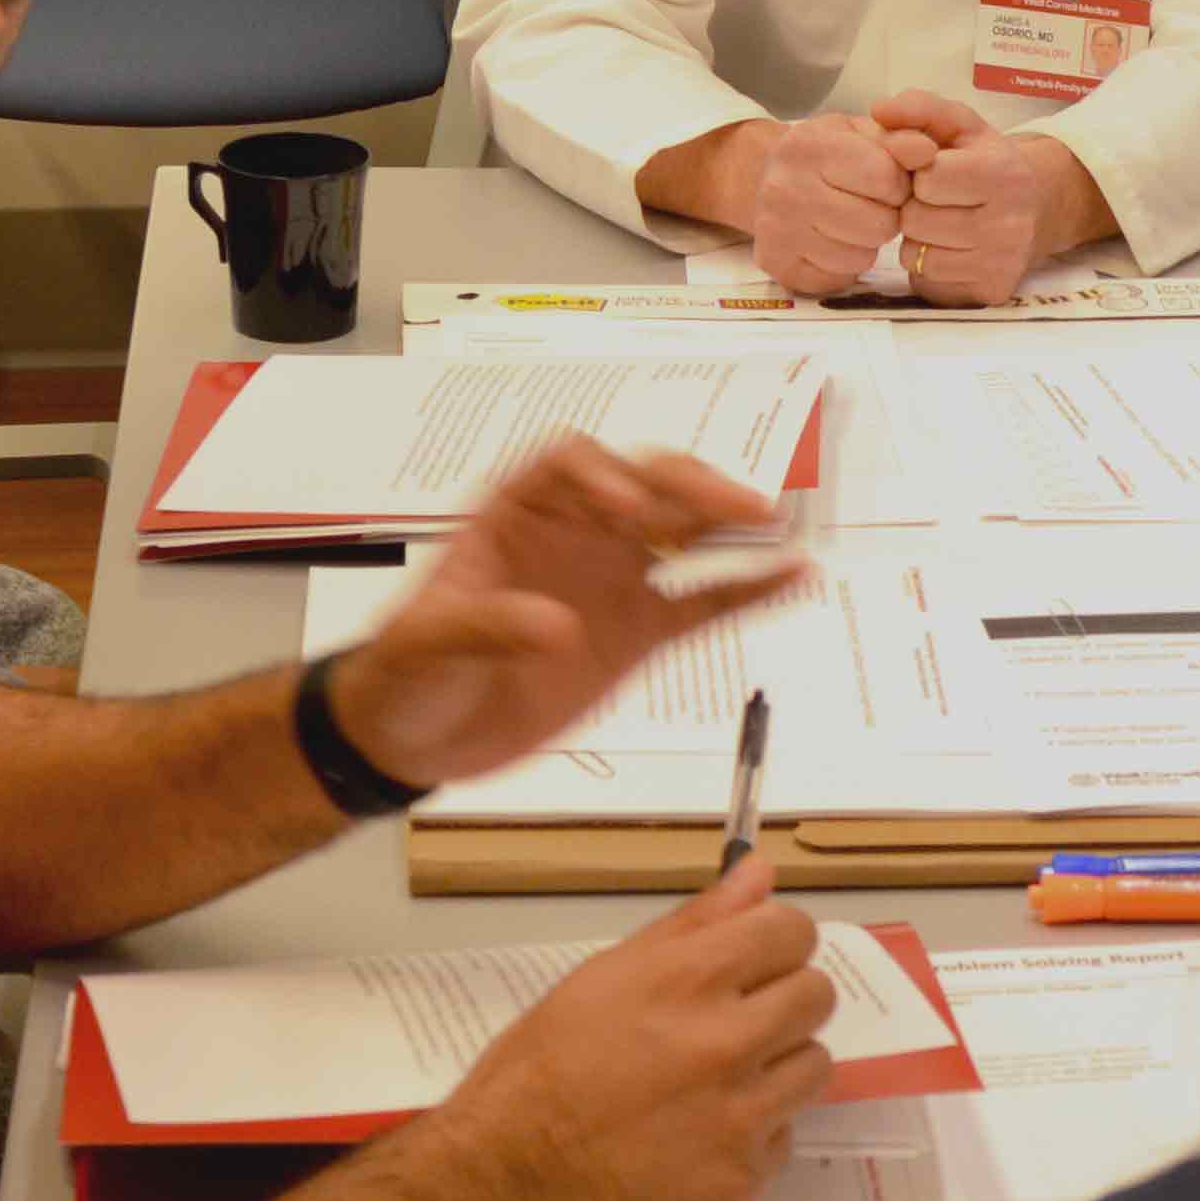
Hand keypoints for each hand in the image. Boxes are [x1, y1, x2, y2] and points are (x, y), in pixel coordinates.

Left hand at [321, 436, 804, 782]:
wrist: (415, 735)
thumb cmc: (406, 673)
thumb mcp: (426, 645)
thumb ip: (485, 627)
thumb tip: (557, 626)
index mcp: (515, 514)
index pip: (568, 464)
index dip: (603, 475)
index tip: (629, 511)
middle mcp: (574, 533)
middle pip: (643, 485)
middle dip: (691, 487)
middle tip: (739, 504)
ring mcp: (612, 579)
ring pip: (684, 531)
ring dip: (731, 523)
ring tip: (781, 522)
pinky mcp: (639, 632)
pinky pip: (704, 601)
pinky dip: (749, 589)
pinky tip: (793, 576)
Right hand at [403, 854, 840, 1200]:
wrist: (504, 1181)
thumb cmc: (538, 1072)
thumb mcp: (603, 977)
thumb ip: (693, 924)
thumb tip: (758, 873)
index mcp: (685, 980)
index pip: (791, 932)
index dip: (774, 942)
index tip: (753, 960)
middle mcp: (724, 1043)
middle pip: (816, 996)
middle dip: (782, 1001)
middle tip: (733, 1023)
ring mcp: (740, 1115)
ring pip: (813, 1066)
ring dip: (776, 1068)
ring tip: (717, 1082)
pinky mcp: (742, 1176)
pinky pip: (783, 1135)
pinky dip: (752, 1134)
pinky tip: (698, 1135)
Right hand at [748, 114, 917, 296]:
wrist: (766, 177)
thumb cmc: (826, 154)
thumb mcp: (862, 133)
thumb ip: (900, 139)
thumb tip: (927, 151)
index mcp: (810, 146)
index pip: (884, 178)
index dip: (898, 184)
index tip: (888, 181)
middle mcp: (786, 188)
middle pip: (878, 225)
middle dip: (886, 217)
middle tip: (870, 206)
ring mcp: (777, 230)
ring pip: (860, 257)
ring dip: (867, 244)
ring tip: (851, 222)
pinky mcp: (777, 265)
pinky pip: (837, 279)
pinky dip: (843, 266)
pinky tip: (832, 241)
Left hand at [870, 91, 1078, 304]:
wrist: (1036, 207)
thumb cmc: (985, 160)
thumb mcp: (960, 123)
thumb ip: (919, 108)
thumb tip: (879, 109)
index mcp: (1003, 174)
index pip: (929, 179)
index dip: (920, 173)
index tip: (933, 170)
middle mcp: (1010, 224)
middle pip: (917, 220)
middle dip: (915, 207)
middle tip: (934, 200)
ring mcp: (1001, 263)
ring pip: (917, 255)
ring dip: (916, 238)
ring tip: (940, 222)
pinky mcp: (990, 292)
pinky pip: (927, 282)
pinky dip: (927, 266)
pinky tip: (947, 248)